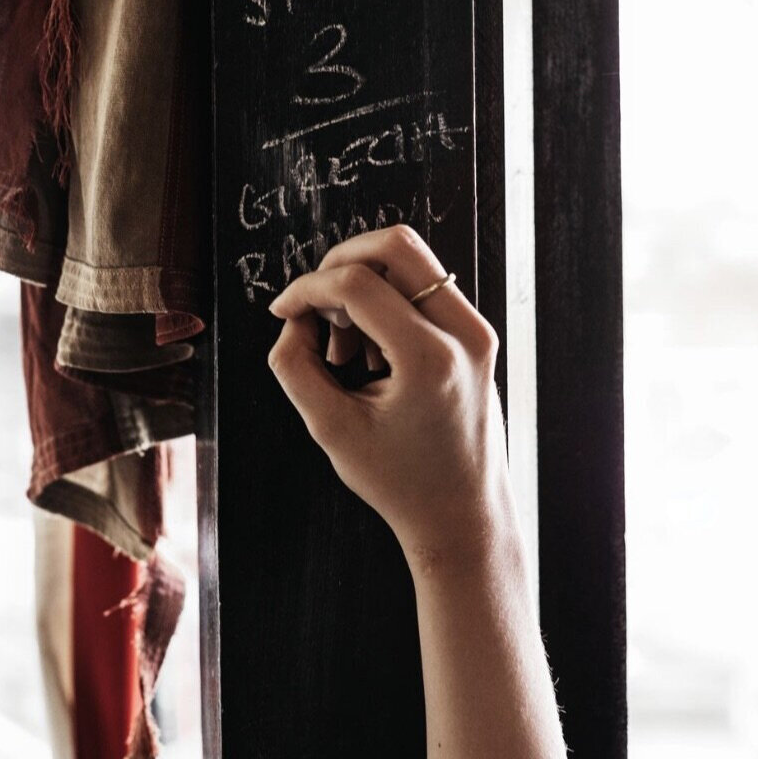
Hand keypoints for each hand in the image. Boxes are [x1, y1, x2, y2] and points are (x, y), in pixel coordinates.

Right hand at [267, 225, 517, 571]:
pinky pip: (423, 288)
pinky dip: (385, 302)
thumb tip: (293, 317)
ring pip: (410, 261)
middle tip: (315, 308)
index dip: (306, 289)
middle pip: (395, 244)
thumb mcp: (330, 428)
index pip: (357, 284)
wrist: (462, 514)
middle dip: (339, 262)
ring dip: (362, 286)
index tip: (282, 313)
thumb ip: (294, 365)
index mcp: (429, 359)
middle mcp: (464, 334)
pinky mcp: (475, 334)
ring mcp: (476, 330)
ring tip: (344, 351)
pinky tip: (369, 355)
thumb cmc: (400, 481)